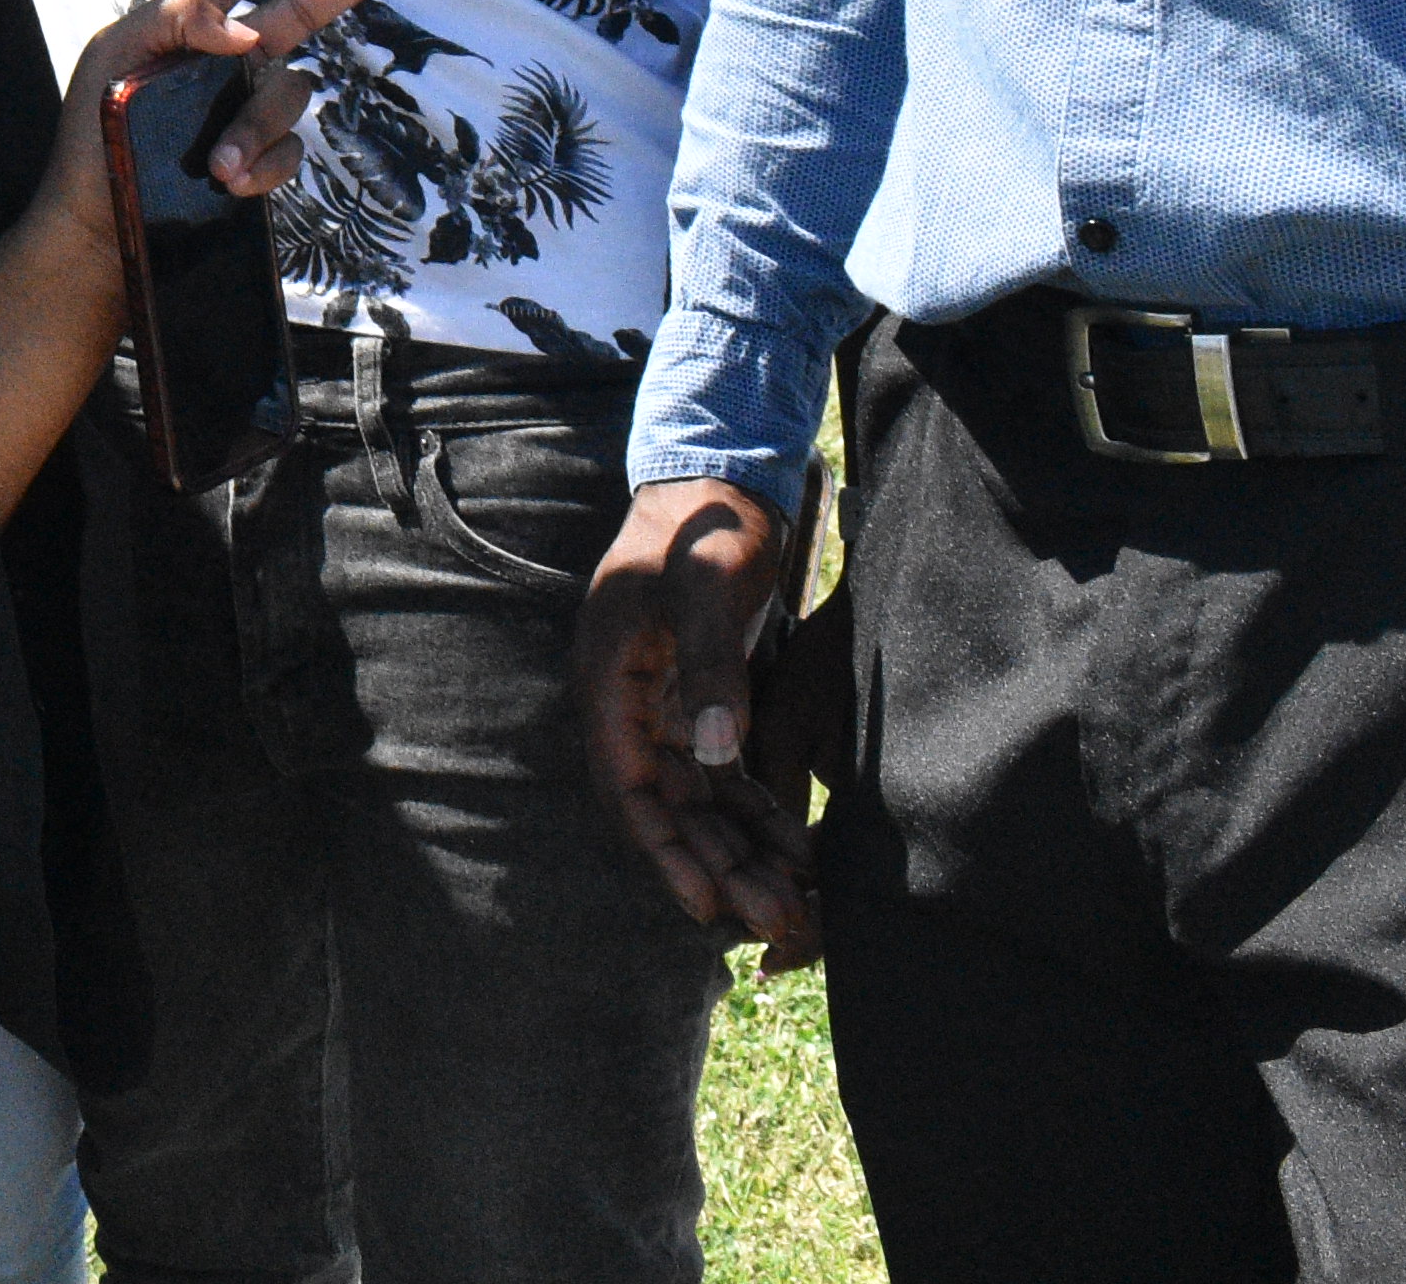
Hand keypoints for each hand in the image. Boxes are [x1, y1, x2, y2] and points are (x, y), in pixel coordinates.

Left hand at [42, 0, 421, 231]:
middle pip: (303, 9)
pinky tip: (232, 185)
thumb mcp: (115, 58)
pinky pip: (289, 151)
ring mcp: (248, 108)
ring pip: (287, 94)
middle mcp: (230, 59)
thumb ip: (174, 21)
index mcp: (190, 23)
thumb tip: (242, 29)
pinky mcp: (261, 158)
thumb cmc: (94, 133)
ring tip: (217, 166)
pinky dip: (263, 168)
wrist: (96, 222)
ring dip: (254, 129)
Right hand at [579, 475, 828, 958]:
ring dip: (741, 852)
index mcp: (609, 679)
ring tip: (791, 904)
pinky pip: (724, 775)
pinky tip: (796, 850)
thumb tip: (717, 750)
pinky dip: (757, 813)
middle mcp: (629, 705)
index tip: (705, 902)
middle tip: (773, 922)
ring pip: (698, 801)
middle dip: (718, 868)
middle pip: (669, 808)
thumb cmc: (704, 529)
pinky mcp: (698, 702)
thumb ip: (710, 664)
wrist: (717, 483)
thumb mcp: (706, 587)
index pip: (630, 786)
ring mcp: (663, 707)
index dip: (664, 850)